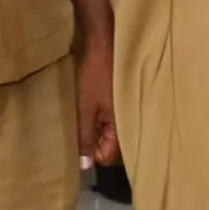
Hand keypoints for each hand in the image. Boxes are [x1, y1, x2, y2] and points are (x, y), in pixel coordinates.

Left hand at [75, 27, 119, 170]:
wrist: (105, 43)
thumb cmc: (95, 74)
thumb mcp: (85, 107)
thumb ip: (85, 136)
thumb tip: (84, 166)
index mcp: (122, 125)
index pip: (108, 156)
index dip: (91, 153)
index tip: (79, 142)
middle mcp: (129, 121)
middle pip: (110, 146)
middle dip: (94, 143)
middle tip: (80, 128)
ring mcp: (126, 111)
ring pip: (110, 133)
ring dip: (96, 130)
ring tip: (84, 117)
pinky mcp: (122, 101)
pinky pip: (112, 120)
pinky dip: (101, 119)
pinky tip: (92, 108)